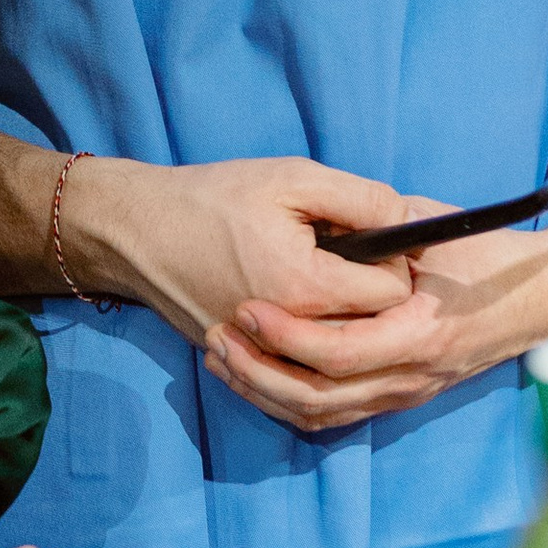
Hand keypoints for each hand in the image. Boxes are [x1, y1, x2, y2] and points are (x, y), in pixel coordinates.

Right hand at [64, 150, 423, 339]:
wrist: (138, 232)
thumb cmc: (214, 199)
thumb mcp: (293, 179)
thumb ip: (362, 199)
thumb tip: (409, 222)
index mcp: (308, 288)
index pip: (393, 296)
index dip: (393, 264)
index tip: (371, 242)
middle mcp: (290, 336)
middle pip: (369, 331)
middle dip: (369, 296)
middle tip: (343, 258)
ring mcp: (264, 357)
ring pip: (335, 355)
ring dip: (340, 321)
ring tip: (317, 280)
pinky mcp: (244, 363)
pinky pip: (298, 368)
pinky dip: (306, 343)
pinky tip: (292, 306)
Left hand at [205, 216, 547, 431]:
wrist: (543, 297)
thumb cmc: (490, 256)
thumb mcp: (437, 230)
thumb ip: (382, 229)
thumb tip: (322, 224)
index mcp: (422, 335)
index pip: (337, 353)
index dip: (284, 336)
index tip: (245, 308)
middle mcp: (413, 376)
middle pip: (317, 398)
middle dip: (258, 373)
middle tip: (218, 338)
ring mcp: (407, 392)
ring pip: (321, 415)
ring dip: (265, 392)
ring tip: (224, 358)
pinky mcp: (400, 396)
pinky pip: (336, 414)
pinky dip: (289, 401)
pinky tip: (257, 374)